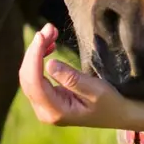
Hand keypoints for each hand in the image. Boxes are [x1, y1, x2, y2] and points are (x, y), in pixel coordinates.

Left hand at [18, 23, 135, 128]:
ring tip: (51, 31)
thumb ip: (72, 79)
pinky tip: (49, 45)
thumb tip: (49, 64)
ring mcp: (44, 106)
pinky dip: (39, 58)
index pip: (34, 82)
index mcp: (55, 112)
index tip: (42, 35)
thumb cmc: (110, 102)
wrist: (116, 115)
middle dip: (35, 50)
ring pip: (28, 75)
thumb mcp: (96, 89)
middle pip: (27, 78)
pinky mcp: (47, 99)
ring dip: (36, 52)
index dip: (34, 56)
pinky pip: (35, 77)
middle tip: (49, 27)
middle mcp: (45, 112)